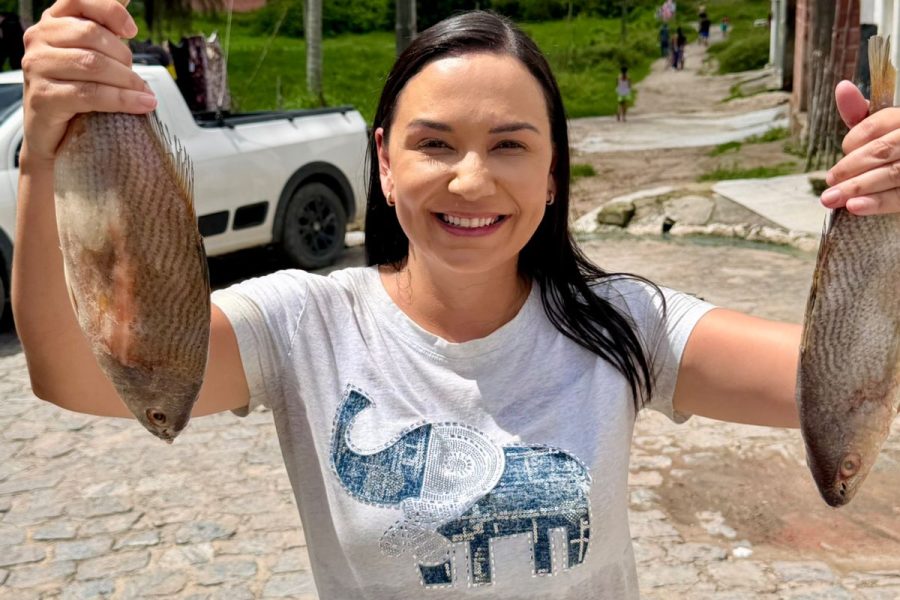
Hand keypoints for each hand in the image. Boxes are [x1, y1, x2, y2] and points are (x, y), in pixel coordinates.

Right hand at [21, 0, 155, 161]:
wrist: (54, 137)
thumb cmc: (77, 91)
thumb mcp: (93, 52)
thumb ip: (105, 24)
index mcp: (53, 22)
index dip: (110, 11)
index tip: (132, 32)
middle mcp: (39, 39)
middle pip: (93, 35)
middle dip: (124, 57)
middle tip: (138, 80)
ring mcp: (37, 67)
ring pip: (93, 64)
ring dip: (127, 82)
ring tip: (144, 95)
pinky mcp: (43, 97)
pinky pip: (90, 94)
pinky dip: (122, 100)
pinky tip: (141, 105)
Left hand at [822, 79, 899, 214]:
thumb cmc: (893, 146)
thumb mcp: (880, 127)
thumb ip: (860, 114)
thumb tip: (842, 87)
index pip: (879, 124)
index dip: (855, 139)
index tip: (843, 150)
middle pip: (883, 151)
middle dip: (850, 168)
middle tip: (828, 182)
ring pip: (892, 173)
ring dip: (857, 188)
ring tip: (830, 199)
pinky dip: (877, 203)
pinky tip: (854, 207)